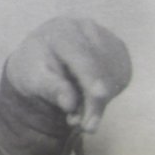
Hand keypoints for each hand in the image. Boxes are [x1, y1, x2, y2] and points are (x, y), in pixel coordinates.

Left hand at [4, 17, 131, 133]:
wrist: (41, 58)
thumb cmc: (33, 68)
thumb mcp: (33, 79)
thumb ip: (51, 88)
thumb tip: (69, 103)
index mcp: (61, 30)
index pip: (81, 58)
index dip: (91, 81)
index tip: (98, 101)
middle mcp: (86, 27)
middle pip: (100, 69)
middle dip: (94, 102)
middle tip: (86, 127)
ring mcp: (105, 36)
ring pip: (114, 76)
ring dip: (99, 101)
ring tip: (77, 109)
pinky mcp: (117, 49)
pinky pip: (121, 77)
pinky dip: (108, 93)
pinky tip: (87, 95)